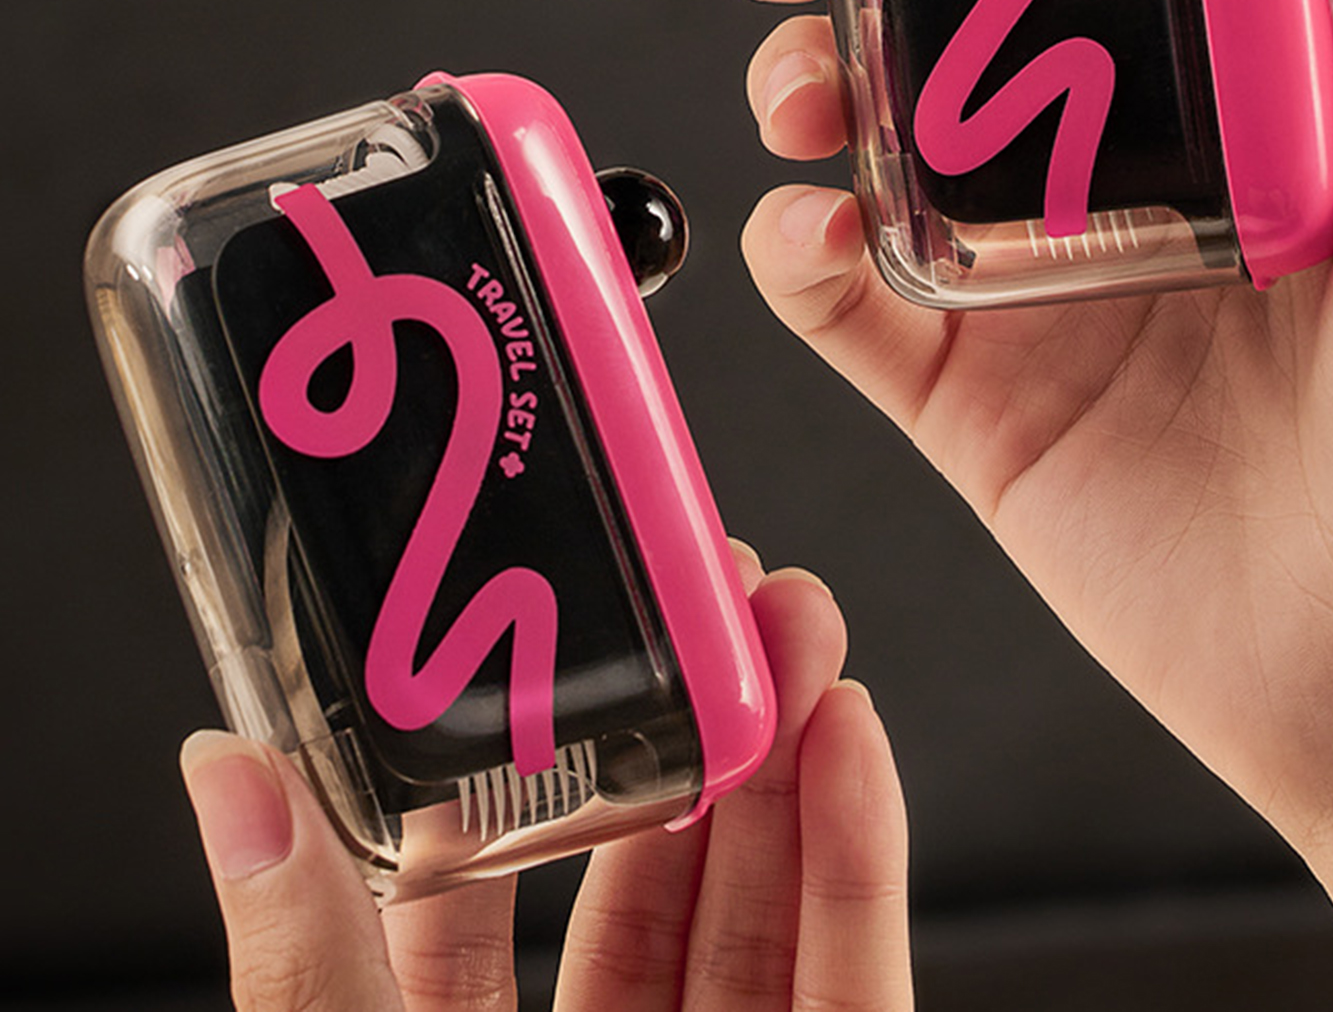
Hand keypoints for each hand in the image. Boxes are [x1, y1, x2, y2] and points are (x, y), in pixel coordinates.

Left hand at [180, 554, 910, 1011]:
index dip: (538, 751)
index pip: (489, 889)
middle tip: (726, 595)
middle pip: (659, 875)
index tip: (571, 636)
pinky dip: (869, 862)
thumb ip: (300, 956)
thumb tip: (227, 778)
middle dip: (702, 718)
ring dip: (796, 759)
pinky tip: (857, 748)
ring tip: (802, 632)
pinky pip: (857, 984)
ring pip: (766, 909)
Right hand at [736, 0, 1332, 1006]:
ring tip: (800, 81)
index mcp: (1241, 93)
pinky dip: (799, 254)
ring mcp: (1037, 284)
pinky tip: (812, 229)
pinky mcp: (971, 397)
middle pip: (954, 31)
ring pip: (877, 151)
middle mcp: (1127, 175)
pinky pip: (846, 302)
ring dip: (811, 90)